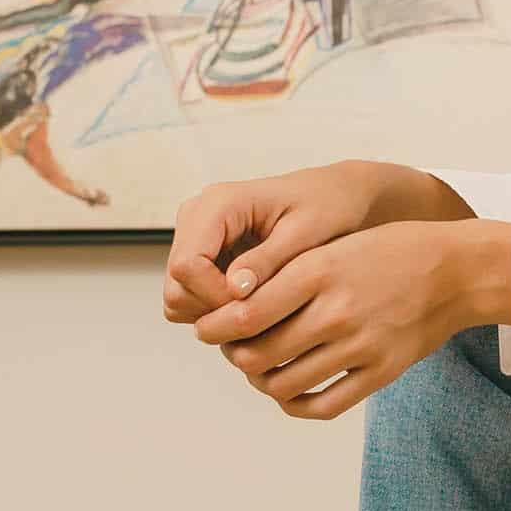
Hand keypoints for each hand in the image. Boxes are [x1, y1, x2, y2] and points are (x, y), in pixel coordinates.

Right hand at [163, 162, 385, 326]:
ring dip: (215, 314)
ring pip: (179, 296)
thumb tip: (235, 291)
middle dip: (215, 310)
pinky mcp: (204, 254)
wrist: (334, 196)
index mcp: (219, 203)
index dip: (216, 298)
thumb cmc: (327, 206)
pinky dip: (217, 310)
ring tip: (262, 309)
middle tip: (262, 314)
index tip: (258, 306)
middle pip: (176, 285)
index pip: (187, 266)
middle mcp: (198, 216)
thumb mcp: (306, 233)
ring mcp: (196, 236)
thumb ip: (268, 260)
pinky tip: (256, 304)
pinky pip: (192, 297)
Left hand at [189, 221, 480, 419]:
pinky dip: (296, 405)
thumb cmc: (390, 252)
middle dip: (234, 355)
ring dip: (261, 381)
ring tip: (260, 369)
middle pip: (258, 353)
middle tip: (232, 349)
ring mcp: (361, 345)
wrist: (456, 271)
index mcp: (320, 270)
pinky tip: (290, 392)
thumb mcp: (334, 246)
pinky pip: (324, 404)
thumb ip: (287, 274)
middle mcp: (337, 310)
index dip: (214, 327)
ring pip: (284, 383)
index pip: (245, 313)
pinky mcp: (382, 371)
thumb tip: (233, 308)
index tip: (206, 329)